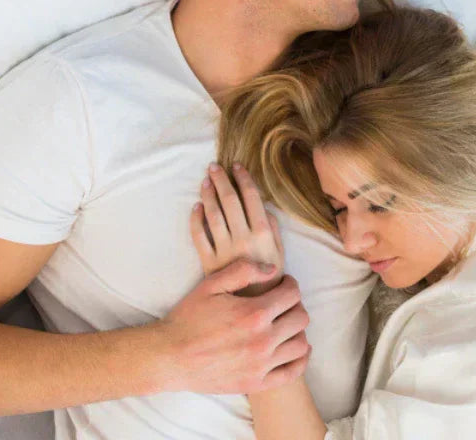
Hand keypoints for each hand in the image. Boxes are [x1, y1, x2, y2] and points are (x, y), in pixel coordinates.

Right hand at [157, 258, 311, 394]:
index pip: (292, 294)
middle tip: (282, 303)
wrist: (169, 357)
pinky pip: (292, 372)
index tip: (283, 284)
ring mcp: (261, 365)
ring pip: (301, 344)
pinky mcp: (256, 383)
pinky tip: (292, 349)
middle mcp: (262, 340)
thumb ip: (243, 270)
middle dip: (294, 305)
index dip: (290, 284)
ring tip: (284, 325)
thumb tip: (272, 270)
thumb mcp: (211, 285)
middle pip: (301, 318)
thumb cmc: (188, 318)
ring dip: (297, 331)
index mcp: (254, 314)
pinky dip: (299, 359)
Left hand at [191, 162, 284, 296]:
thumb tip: (263, 209)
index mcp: (263, 234)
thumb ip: (273, 230)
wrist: (253, 308)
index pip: (251, 198)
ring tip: (206, 181)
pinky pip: (199, 236)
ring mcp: (224, 250)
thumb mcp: (279, 254)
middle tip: (214, 166)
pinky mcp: (209, 262)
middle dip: (221, 180)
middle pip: (229, 201)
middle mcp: (243, 239)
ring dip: (208, 194)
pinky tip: (197, 207)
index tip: (237, 166)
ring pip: (213, 215)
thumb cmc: (270, 280)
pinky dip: (196, 219)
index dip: (243, 179)